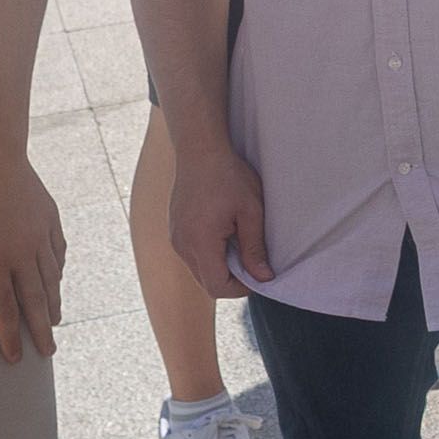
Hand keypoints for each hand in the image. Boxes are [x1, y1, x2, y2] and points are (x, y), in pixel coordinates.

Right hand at [168, 130, 271, 295]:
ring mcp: (175, 237)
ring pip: (198, 269)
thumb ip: (255, 248)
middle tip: (251, 258)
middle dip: (231, 278)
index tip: (258, 273)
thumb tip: (264, 278)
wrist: (200, 150)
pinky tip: (223, 232)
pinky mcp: (174, 230)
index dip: (240, 288)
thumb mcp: (251, 211)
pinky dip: (209, 254)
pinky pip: (191, 255)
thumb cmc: (228, 176)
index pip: (217, 287)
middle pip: (206, 282)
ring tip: (237, 240)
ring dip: (220, 265)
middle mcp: (181, 244)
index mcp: (200, 242)